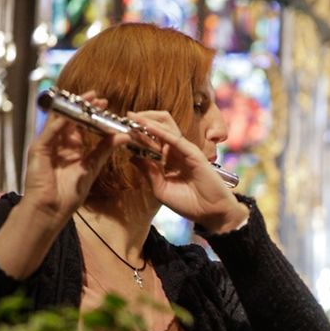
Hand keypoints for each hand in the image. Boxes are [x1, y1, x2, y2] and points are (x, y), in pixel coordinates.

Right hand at [20, 92, 126, 222]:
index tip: (106, 104)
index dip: (92, 113)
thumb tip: (124, 135)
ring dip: (72, 109)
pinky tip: (71, 115)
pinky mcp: (37, 150)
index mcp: (69, 148)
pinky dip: (60, 123)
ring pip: (59, 121)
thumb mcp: (92, 167)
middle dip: (83, 106)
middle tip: (99, 97)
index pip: (80, 124)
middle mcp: (57, 143)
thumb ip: (105, 150)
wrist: (51, 210)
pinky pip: (49, 132)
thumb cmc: (68, 194)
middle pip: (69, 118)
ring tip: (87, 99)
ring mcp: (46, 145)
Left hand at [126, 110, 247, 232]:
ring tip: (132, 116)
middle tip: (125, 118)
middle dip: (142, 121)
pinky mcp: (193, 153)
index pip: (150, 143)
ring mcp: (185, 151)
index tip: (118, 130)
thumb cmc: (189, 204)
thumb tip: (132, 157)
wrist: (211, 214)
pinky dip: (159, 131)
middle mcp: (176, 153)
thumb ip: (149, 173)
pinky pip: (174, 138)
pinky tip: (146, 126)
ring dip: (148, 121)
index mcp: (168, 162)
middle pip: (158, 129)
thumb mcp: (161, 190)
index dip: (135, 136)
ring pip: (166, 128)